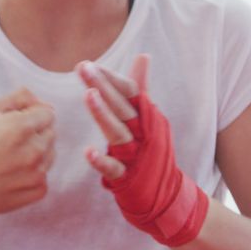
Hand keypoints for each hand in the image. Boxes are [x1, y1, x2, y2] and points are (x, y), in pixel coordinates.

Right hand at [0, 87, 55, 219]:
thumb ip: (19, 98)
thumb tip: (44, 102)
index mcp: (22, 127)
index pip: (48, 113)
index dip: (32, 116)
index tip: (16, 125)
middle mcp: (34, 150)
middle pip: (51, 133)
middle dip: (36, 134)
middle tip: (11, 144)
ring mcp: (38, 173)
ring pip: (50, 154)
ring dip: (37, 154)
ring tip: (12, 160)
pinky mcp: (38, 190)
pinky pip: (45, 176)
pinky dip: (33, 176)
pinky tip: (13, 176)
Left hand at [75, 54, 208, 246]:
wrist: (166, 194)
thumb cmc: (152, 149)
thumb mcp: (150, 116)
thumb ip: (141, 87)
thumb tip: (143, 56)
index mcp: (146, 115)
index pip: (130, 91)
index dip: (111, 77)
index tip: (89, 64)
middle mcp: (144, 132)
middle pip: (123, 106)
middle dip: (103, 86)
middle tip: (84, 68)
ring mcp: (137, 155)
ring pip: (119, 132)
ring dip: (104, 114)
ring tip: (88, 95)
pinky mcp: (129, 177)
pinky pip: (114, 169)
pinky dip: (102, 161)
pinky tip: (88, 152)